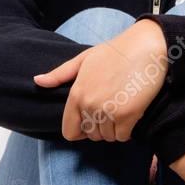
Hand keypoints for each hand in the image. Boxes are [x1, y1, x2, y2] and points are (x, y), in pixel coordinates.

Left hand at [33, 19, 167, 141]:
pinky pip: (123, 136)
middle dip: (101, 127)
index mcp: (77, 94)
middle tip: (113, 109)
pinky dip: (128, 129)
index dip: (81, 130)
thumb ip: (60, 74)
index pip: (70, 132)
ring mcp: (108, 111)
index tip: (93, 121)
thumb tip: (37, 81)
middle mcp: (90, 105)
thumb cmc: (116, 51)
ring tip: (122, 107)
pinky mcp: (128, 115)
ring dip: (115, 128)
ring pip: (108, 137)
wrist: (147, 46)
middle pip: (91, 135)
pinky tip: (132, 112)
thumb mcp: (84, 58)